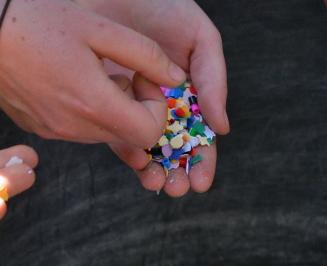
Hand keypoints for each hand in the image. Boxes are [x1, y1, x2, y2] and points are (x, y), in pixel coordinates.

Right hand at [0, 0, 188, 153]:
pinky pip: (78, 131)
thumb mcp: (101, 27)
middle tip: (120, 74)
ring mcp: (55, 133)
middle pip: (128, 137)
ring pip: (103, 134)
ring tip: (92, 74)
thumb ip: (146, 54)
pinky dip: (86, 113)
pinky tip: (69, 81)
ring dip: (111, 111)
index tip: (143, 78)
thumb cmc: (40, 20)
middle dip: (136, 109)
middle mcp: (75, 129)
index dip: (157, 107)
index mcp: (94, 104)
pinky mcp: (39, 130)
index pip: (149, 133)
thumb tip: (177, 78)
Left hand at [77, 0, 227, 195]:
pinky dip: (127, 153)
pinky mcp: (104, 104)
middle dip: (178, 174)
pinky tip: (137, 162)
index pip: (200, 136)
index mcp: (189, 94)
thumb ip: (214, 79)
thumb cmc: (158, 7)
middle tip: (177, 188)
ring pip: (146, 149)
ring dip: (155, 172)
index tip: (201, 181)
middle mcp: (163, 106)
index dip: (203, 161)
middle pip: (174, 150)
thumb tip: (222, 128)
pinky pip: (115, 135)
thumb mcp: (198, 36)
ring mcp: (133, 107)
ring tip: (157, 183)